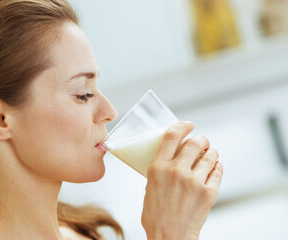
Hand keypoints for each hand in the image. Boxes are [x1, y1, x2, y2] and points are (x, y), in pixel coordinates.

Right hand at [141, 121, 222, 239]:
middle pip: (195, 142)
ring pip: (210, 155)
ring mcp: (194, 182)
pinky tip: (214, 167)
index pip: (172, 135)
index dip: (182, 125)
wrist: (168, 236)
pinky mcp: (208, 193)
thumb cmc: (156, 214)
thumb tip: (173, 154)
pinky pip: (218, 170)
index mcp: (158, 168)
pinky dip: (218, 166)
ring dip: (211, 152)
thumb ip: (160, 168)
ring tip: (209, 155)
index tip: (188, 124)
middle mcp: (176, 171)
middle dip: (201, 138)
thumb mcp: (150, 185)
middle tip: (202, 141)